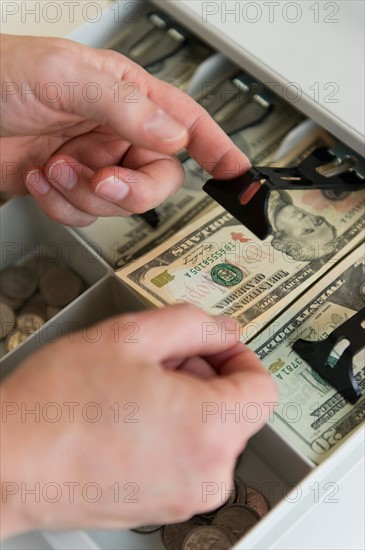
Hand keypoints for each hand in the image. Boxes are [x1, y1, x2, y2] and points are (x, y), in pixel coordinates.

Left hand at [0, 34, 249, 225]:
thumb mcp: (64, 78)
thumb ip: (124, 107)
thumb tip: (173, 135)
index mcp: (126, 97)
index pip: (186, 122)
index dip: (217, 147)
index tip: (238, 172)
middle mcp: (115, 132)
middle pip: (158, 179)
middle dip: (131, 190)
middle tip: (106, 181)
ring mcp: (93, 163)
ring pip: (119, 204)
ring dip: (86, 196)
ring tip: (58, 168)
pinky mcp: (70, 188)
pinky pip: (85, 215)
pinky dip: (62, 205)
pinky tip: (43, 179)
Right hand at [1, 305, 276, 538]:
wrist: (9, 464)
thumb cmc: (56, 407)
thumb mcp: (129, 337)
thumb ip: (192, 324)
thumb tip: (223, 329)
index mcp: (209, 428)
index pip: (262, 386)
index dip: (239, 355)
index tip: (215, 345)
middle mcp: (206, 473)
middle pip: (234, 408)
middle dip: (203, 374)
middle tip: (158, 359)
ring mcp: (184, 496)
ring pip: (209, 432)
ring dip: (184, 402)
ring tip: (133, 388)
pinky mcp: (163, 506)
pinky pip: (187, 458)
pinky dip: (170, 431)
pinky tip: (127, 415)